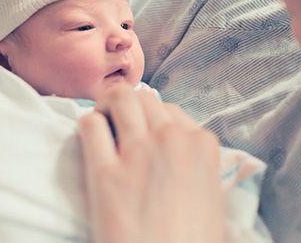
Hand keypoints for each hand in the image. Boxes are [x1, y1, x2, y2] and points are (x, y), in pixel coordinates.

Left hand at [78, 85, 225, 242]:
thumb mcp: (214, 203)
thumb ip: (200, 171)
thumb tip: (185, 163)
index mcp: (203, 146)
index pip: (172, 110)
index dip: (154, 121)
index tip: (145, 133)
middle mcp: (171, 139)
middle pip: (144, 98)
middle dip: (128, 108)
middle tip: (118, 124)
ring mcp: (137, 152)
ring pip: (118, 98)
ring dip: (107, 107)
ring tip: (102, 124)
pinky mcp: (104, 172)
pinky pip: (89, 125)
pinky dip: (86, 127)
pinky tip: (88, 141)